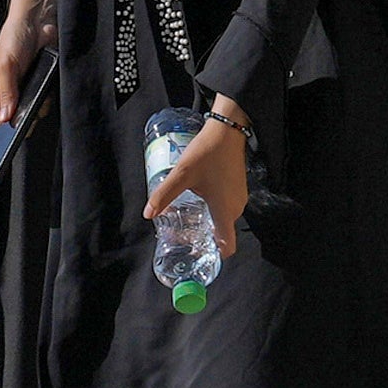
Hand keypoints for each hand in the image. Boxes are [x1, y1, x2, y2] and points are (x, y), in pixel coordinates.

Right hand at [0, 0, 56, 132]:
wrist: (38, 19)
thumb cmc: (14, 38)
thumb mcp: (7, 65)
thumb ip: (7, 92)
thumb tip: (5, 118)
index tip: (3, 148)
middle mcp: (10, 90)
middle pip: (14, 117)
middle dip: (20, 123)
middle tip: (25, 130)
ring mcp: (27, 87)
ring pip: (32, 110)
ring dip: (35, 111)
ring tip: (36, 105)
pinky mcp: (42, 82)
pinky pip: (45, 99)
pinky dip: (46, 100)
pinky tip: (46, 95)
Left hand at [141, 104, 249, 244]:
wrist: (227, 130)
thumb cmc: (207, 154)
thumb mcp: (182, 175)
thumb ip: (164, 195)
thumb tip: (148, 214)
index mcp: (224, 211)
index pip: (228, 246)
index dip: (215, 256)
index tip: (198, 256)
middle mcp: (236, 208)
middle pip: (223, 233)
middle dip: (206, 238)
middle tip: (184, 237)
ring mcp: (239, 198)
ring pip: (225, 219)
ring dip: (209, 222)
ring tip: (188, 219)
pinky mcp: (238, 187)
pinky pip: (227, 206)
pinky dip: (215, 209)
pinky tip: (199, 200)